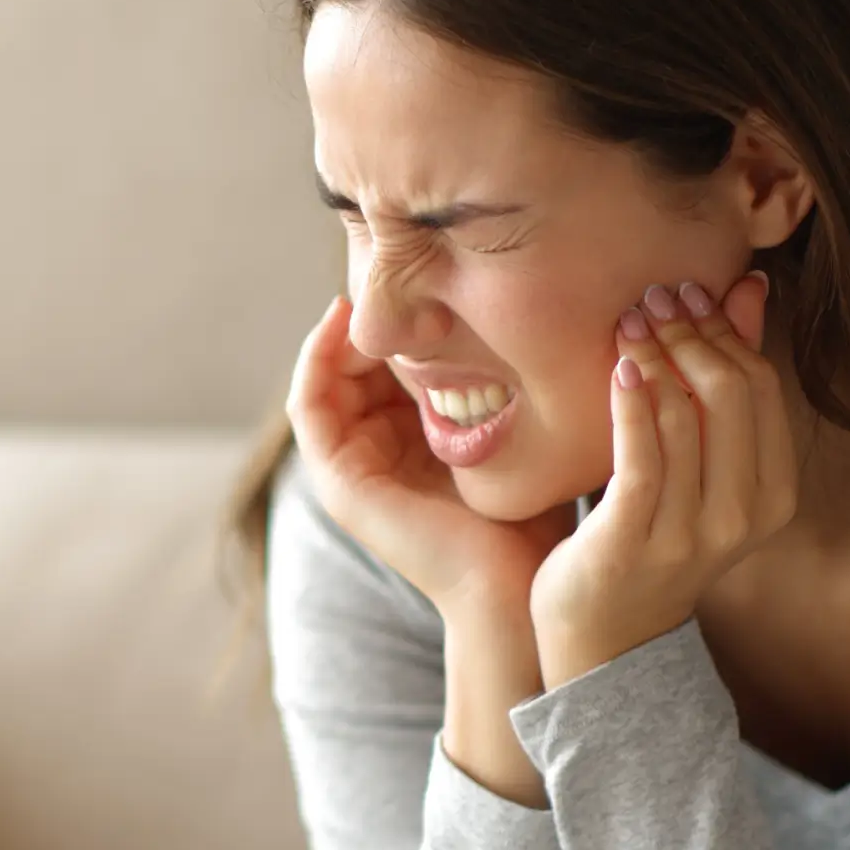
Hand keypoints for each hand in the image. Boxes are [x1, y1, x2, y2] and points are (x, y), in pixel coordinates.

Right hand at [285, 295, 577, 621]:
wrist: (520, 586)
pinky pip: (309, 407)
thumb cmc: (538, 514)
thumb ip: (512, 381)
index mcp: (415, 442)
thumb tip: (541, 309)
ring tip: (366, 284)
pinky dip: (318, 360)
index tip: (427, 269)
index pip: (392, 364)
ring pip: (328, 378)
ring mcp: (352, 470)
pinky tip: (345, 320)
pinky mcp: (338, 482)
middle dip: (371, 313)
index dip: (402, 315)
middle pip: (357, 364)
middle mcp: (377, 453)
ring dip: (341, 328)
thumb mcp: (523, 428)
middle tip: (389, 263)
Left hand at [530, 271, 796, 689]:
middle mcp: (742, 517)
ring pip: (684, 417)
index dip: (726, 330)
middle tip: (654, 297)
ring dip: (655, 355)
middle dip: (692, 334)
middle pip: (731, 394)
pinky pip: (641, 458)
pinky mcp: (634, 541)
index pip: (761, 388)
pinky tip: (620, 368)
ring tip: (628, 320)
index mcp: (773, 494)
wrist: (607, 635)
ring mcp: (690, 535)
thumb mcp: (703, 460)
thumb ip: (728, 380)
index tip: (689, 292)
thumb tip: (750, 286)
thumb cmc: (652, 532)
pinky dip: (633, 403)